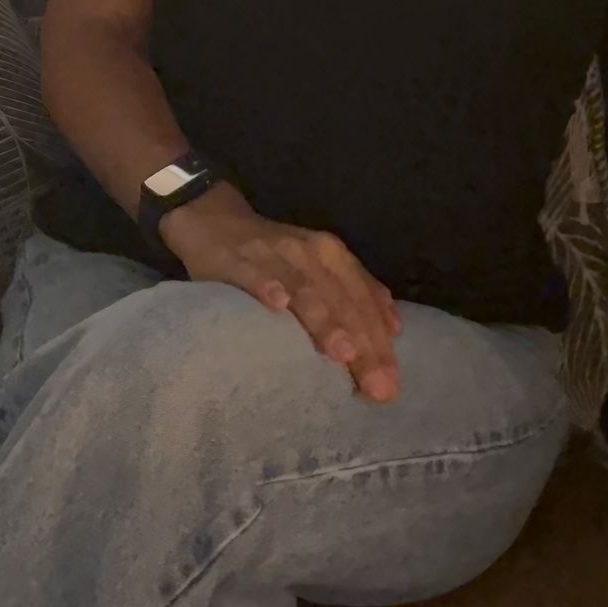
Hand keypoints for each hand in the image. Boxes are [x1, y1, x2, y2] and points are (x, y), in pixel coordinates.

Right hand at [164, 187, 402, 401]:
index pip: (364, 303)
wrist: (214, 218)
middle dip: (363, 345)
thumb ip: (355, 293)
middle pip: (343, 302)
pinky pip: (255, 274)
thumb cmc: (275, 255)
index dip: (380, 345)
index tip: (390, 386)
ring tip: (344, 354)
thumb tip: (394, 329)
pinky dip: (268, 286)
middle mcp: (312, 253)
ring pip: (306, 289)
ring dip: (326, 321)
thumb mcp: (320, 268)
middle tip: (376, 387)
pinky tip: (278, 306)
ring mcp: (275, 255)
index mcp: (335, 258)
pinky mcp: (238, 258)